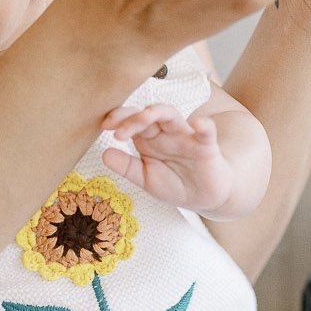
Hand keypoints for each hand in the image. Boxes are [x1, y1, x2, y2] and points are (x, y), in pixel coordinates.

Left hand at [101, 103, 236, 214]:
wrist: (204, 198)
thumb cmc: (174, 183)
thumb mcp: (146, 178)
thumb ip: (126, 167)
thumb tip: (104, 154)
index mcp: (149, 139)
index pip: (132, 121)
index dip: (119, 119)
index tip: (105, 126)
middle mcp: (166, 133)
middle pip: (148, 115)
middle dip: (132, 118)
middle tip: (118, 129)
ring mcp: (186, 137)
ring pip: (172, 115)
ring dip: (158, 112)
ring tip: (145, 116)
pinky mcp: (206, 147)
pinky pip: (207, 132)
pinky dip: (204, 126)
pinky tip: (198, 124)